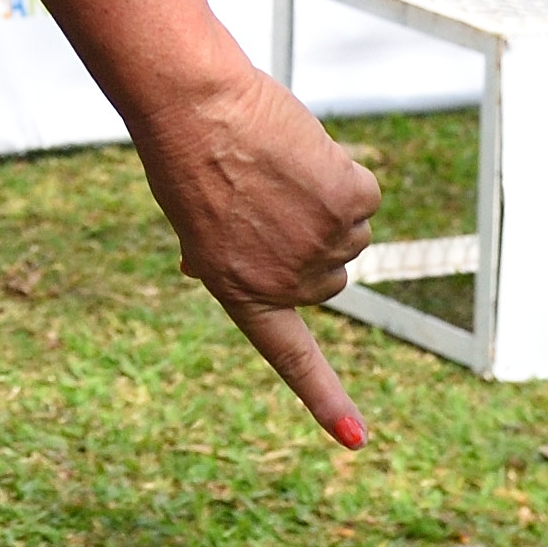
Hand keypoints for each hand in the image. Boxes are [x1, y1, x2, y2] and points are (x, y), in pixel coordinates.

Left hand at [129, 64, 381, 445]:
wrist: (194, 105)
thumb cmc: (183, 154)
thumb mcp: (190, 222)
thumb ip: (212, 256)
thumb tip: (193, 272)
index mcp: (240, 291)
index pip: (290, 357)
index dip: (324, 399)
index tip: (354, 440)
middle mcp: (286, 280)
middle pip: (332, 273)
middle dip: (311, 239)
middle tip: (265, 195)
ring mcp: (323, 246)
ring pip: (351, 230)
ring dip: (325, 200)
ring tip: (275, 167)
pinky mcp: (349, 204)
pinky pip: (364, 192)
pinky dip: (343, 170)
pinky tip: (302, 152)